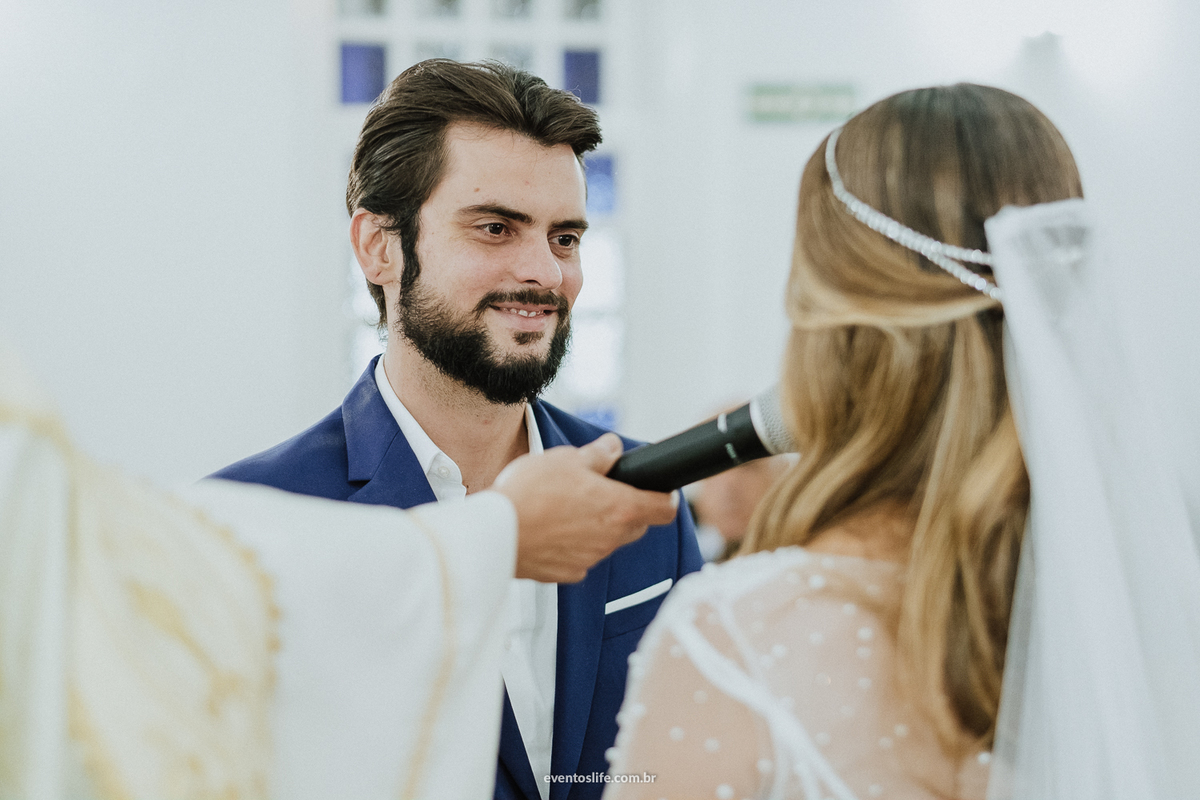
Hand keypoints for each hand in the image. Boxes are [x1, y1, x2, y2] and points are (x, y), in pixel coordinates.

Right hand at [492, 433, 679, 582]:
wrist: (494, 534)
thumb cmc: (530, 495)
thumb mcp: (566, 459)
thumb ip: (598, 455)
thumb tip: (613, 447)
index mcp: (619, 508)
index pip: (664, 510)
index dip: (666, 497)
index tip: (660, 490)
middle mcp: (610, 538)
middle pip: (635, 525)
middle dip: (625, 509)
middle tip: (599, 491)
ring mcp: (590, 559)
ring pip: (607, 540)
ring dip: (596, 526)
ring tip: (565, 507)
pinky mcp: (568, 572)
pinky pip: (581, 555)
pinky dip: (573, 544)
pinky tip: (551, 529)